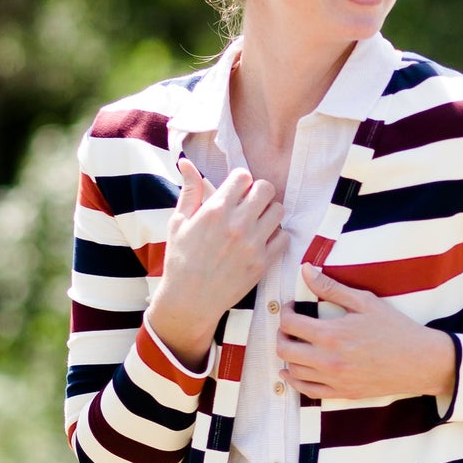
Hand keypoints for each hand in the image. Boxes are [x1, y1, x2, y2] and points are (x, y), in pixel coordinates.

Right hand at [148, 161, 284, 371]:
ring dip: (269, 212)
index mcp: (215, 210)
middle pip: (266, 189)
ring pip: (279, 211)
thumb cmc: (180, 258)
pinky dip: (276, 236)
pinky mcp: (263, 262)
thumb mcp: (178, 222)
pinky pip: (284, 237)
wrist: (189, 299)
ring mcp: (252, 244)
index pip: (243, 176)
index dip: (240, 181)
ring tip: (256, 222)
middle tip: (249, 204)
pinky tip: (262, 240)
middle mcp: (237, 224)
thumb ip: (189, 190)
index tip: (235, 192)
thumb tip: (186, 162)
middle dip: (258, 192)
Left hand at [276, 266, 456, 404]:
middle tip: (289, 325)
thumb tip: (305, 270)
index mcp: (331, 334)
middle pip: (284, 349)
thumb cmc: (394, 328)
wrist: (418, 361)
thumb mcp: (364, 301)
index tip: (292, 307)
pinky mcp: (341, 393)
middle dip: (281, 333)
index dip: (285, 312)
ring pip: (293, 370)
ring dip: (287, 356)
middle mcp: (328, 360)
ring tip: (295, 344)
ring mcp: (334, 379)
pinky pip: (307, 391)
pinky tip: (293, 371)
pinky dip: (294, 380)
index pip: (290, 323)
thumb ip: (331, 287)